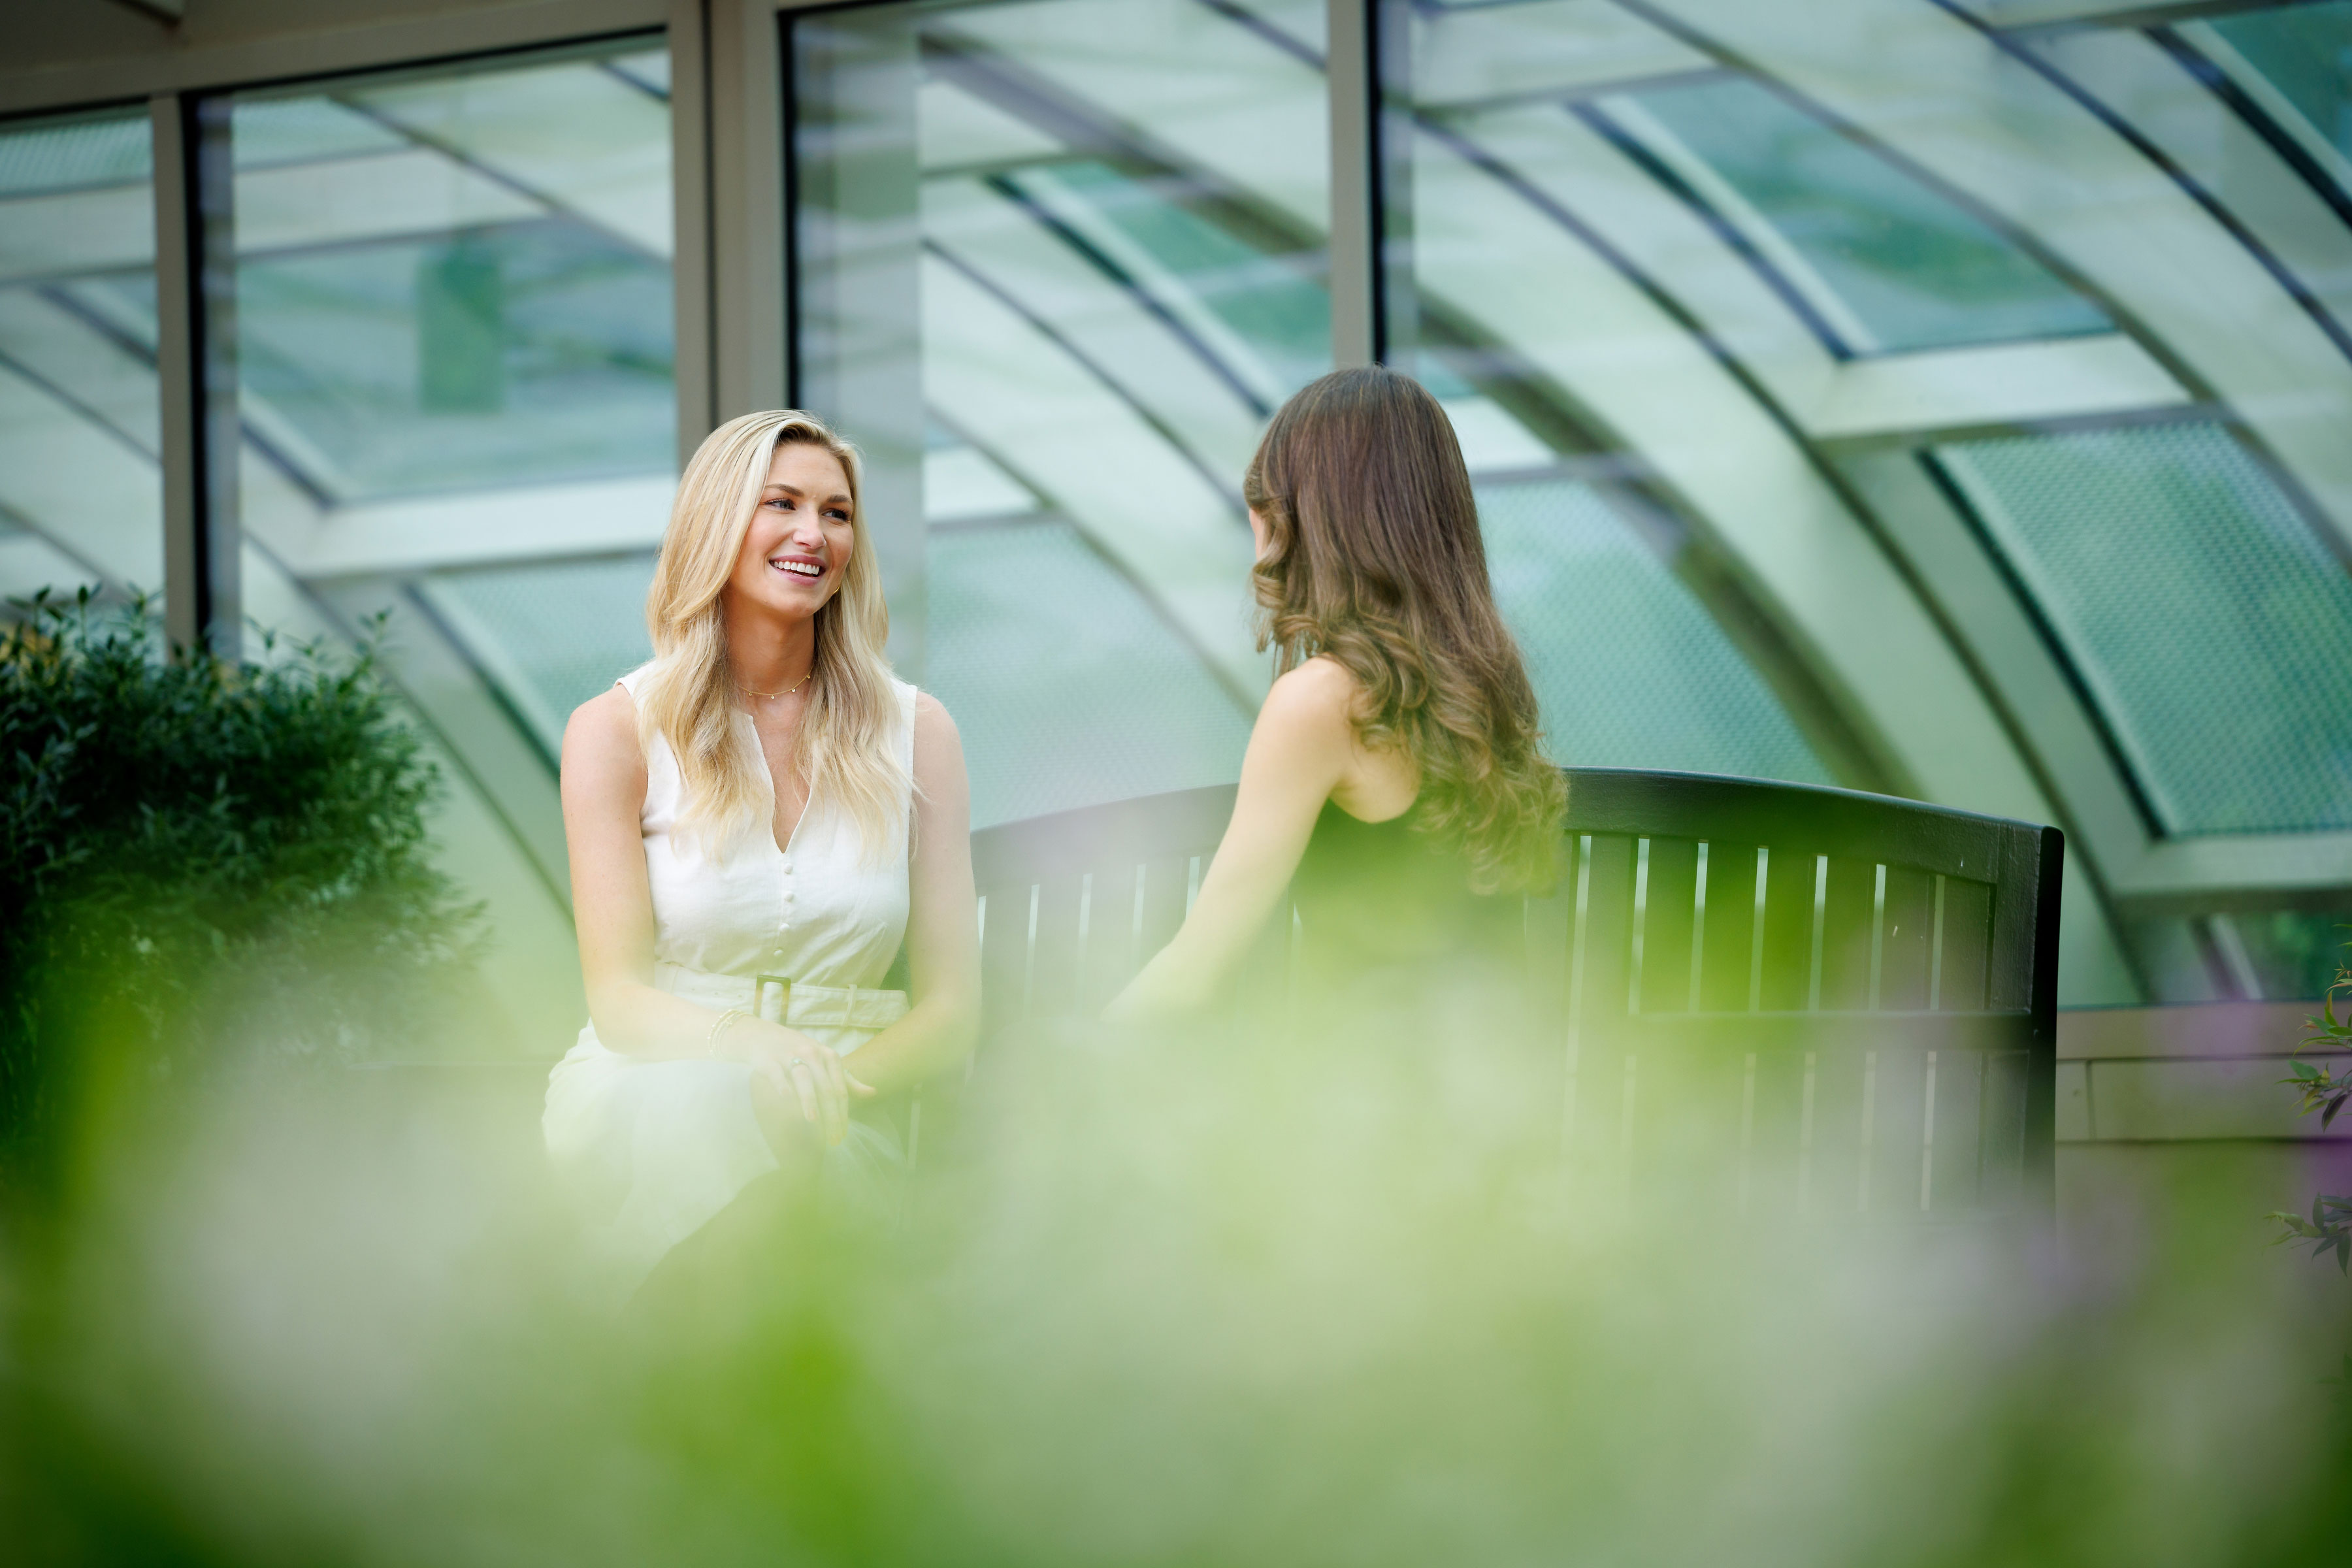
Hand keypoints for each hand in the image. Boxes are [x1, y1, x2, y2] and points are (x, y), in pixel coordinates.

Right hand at [745, 1025, 875, 1147]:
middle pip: (825, 1088)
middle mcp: (812, 1054)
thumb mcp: (825, 1061)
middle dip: (831, 1115)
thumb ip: (847, 1079)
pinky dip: (781, 1083)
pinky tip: (786, 1097)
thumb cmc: (799, 1052)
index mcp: (829, 1056)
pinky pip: (776, 1072)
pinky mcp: (768, 1059)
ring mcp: (790, 1055)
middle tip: (832, 1138)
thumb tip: (872, 1093)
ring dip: (809, 1099)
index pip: (840, 1089)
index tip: (843, 1135)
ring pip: (803, 1079)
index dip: (843, 1113)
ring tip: (813, 1120)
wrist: (763, 1035)